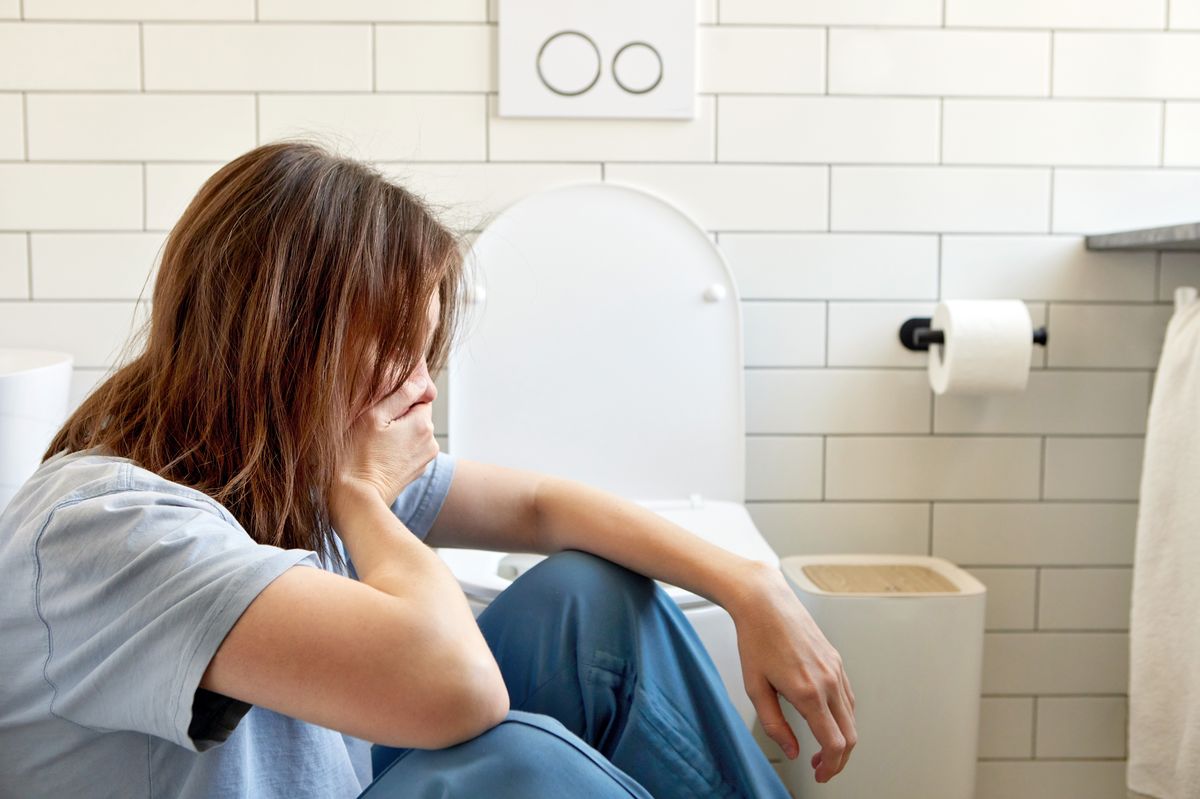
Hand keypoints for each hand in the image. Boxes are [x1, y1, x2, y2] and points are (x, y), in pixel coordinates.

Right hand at [335, 371, 438, 510]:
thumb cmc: (356, 456)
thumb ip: (401, 394)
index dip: (399, 398)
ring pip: (412, 432)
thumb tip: (420, 379)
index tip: (380, 406)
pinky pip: (408, 450)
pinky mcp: (415, 472)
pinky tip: (377, 454)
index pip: (419, 396)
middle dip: (398, 415)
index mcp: (423, 424)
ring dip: (397, 432)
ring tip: (373, 442)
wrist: (355, 499)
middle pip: (416, 415)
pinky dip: (396, 448)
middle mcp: (430, 442)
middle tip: (373, 425)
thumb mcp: (373, 416)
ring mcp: (424, 459)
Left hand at [726, 562, 856, 783]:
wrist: (765, 602)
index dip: (830, 767)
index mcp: (808, 692)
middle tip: (821, 769)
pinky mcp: (836, 661)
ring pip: (852, 717)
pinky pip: (848, 697)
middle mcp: (828, 681)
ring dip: (842, 739)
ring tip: (821, 749)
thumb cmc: (756, 638)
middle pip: (850, 735)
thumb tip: (792, 750)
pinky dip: (843, 718)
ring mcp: (835, 669)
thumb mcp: (755, 688)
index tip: (820, 775)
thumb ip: (775, 725)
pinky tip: (826, 720)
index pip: (833, 743)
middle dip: (839, 760)